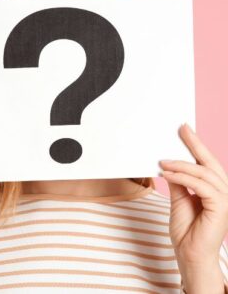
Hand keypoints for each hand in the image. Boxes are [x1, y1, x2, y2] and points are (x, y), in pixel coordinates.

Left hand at [162, 124, 227, 293]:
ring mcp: (225, 200)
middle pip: (210, 163)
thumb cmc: (187, 230)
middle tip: (181, 128)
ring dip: (181, 165)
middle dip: (195, 144)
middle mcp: (224, 192)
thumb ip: (178, 181)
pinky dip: (183, 177)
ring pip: (204, 173)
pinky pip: (202, 186)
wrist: (190, 254)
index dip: (196, 146)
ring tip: (162, 162)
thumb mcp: (178, 199)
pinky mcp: (221, 207)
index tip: (184, 128)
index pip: (206, 164)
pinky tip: (167, 173)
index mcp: (215, 190)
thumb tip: (168, 163)